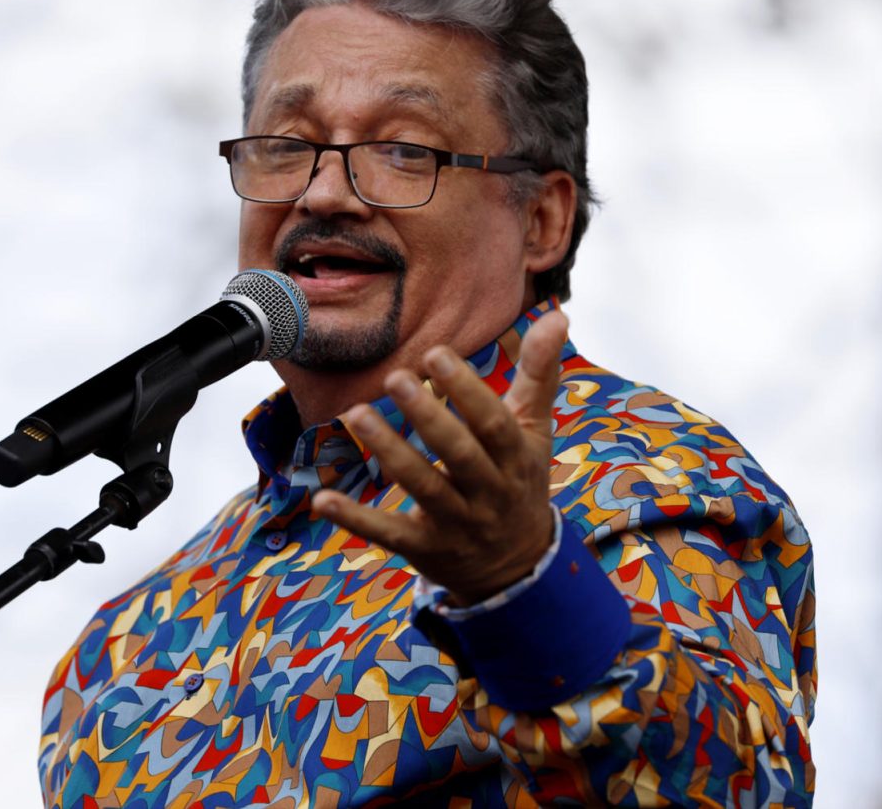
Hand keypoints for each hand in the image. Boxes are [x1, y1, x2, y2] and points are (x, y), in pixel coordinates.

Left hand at [313, 310, 567, 605]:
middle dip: (428, 417)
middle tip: (395, 377)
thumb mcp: (534, 430)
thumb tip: (557, 317)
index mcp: (516, 458)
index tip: (435, 352)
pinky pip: (389, 534)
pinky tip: (323, 499)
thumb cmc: (518, 478)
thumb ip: (539, 374)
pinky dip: (355, 519)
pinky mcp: (426, 548)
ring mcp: (458, 524)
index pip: (493, 423)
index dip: (466, 390)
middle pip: (459, 454)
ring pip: (423, 487)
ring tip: (357, 413)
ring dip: (389, 451)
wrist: (517, 564)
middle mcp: (490, 493)